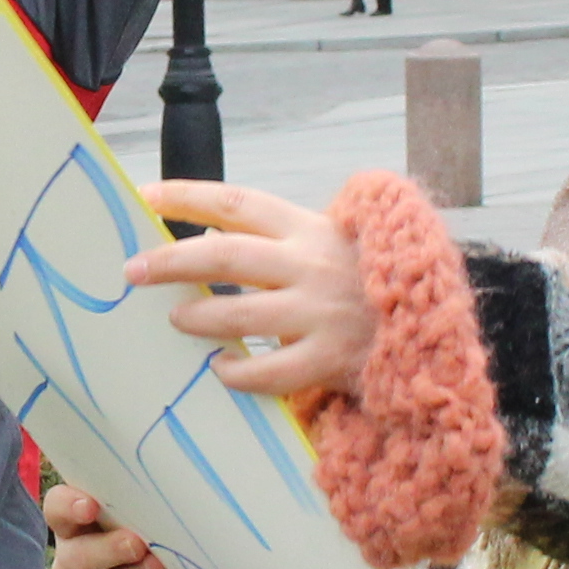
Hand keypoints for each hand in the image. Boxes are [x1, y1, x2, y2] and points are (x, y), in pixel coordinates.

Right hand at [41, 479, 196, 568]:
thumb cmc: (153, 548)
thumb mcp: (147, 524)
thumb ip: (144, 511)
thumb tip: (165, 500)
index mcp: (76, 528)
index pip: (57, 510)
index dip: (68, 506)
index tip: (90, 506)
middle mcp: (71, 563)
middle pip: (75, 558)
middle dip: (108, 551)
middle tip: (137, 544)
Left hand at [119, 178, 372, 403]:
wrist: (434, 323)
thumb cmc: (368, 281)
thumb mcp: (329, 241)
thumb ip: (275, 238)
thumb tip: (205, 232)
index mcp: (309, 228)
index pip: (238, 202)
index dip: (187, 196)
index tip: (144, 195)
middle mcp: (311, 264)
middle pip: (227, 255)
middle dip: (172, 261)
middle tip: (134, 271)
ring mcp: (321, 312)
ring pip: (242, 315)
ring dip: (199, 317)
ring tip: (175, 319)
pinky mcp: (331, 358)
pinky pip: (271, 371)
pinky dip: (238, 373)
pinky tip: (220, 371)